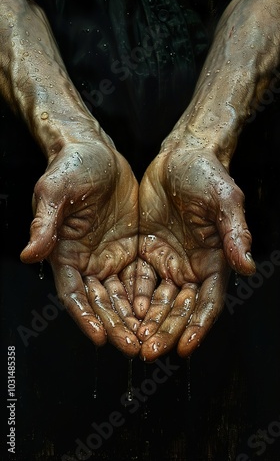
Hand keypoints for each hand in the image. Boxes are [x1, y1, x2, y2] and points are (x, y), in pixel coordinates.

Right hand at [20, 138, 140, 356]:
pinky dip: (149, 295)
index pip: (74, 292)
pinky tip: (161, 309)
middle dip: (116, 324)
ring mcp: (111, 255)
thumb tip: (29, 254)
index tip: (100, 336)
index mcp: (65, 252)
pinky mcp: (132, 247)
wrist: (97, 151)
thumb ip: (45, 224)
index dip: (85, 315)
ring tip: (149, 336)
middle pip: (101, 301)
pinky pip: (141, 277)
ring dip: (134, 317)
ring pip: (123, 295)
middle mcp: (88, 260)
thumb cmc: (71, 167)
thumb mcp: (55, 191)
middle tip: (133, 345)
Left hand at [136, 145, 255, 360]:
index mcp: (212, 260)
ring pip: (155, 300)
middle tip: (149, 350)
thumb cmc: (206, 175)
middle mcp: (188, 266)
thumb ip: (233, 232)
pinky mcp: (144, 251)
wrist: (179, 156)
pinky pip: (135, 280)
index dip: (197, 325)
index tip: (184, 346)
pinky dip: (128, 298)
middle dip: (165, 330)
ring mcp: (165, 260)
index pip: (207, 301)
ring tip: (132, 340)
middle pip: (178, 308)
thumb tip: (247, 264)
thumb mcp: (223, 200)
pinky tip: (119, 312)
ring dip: (145, 321)